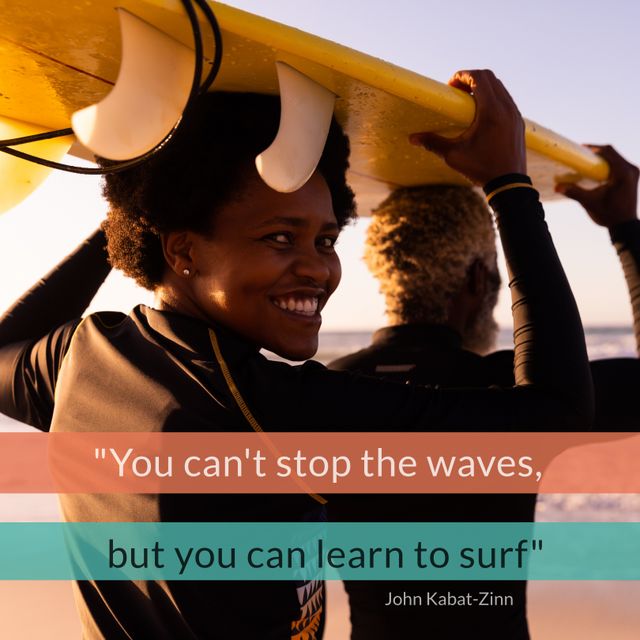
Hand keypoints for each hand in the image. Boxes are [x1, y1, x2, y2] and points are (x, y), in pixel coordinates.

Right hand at [409, 69, 525, 184]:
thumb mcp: (454, 156)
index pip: (479, 78)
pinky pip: (506, 99)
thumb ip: (434, 143)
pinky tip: (481, 112)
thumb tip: (413, 138)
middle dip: (472, 78)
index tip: (450, 85)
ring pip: (500, 87)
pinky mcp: (518, 122)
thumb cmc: (481, 168)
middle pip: (491, 77)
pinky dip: (493, 97)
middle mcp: (506, 108)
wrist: (508, 184)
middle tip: (456, 91)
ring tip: (467, 100)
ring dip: (483, 87)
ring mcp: (515, 114)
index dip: (463, 75)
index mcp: (491, 111)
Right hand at [555, 145, 638, 226]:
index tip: (580, 148)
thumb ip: (574, 192)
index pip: (608, 152)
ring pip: (615, 157)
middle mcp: (631, 170)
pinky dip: (607, 164)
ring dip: (601, 158)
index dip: (593, 148)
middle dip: (595, 152)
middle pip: (612, 152)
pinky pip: (618, 163)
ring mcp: (633, 172)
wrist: (624, 224)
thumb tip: (557, 187)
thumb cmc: (609, 214)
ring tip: (587, 161)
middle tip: (581, 154)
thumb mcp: (590, 202)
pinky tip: (596, 169)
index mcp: (623, 173)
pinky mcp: (632, 176)